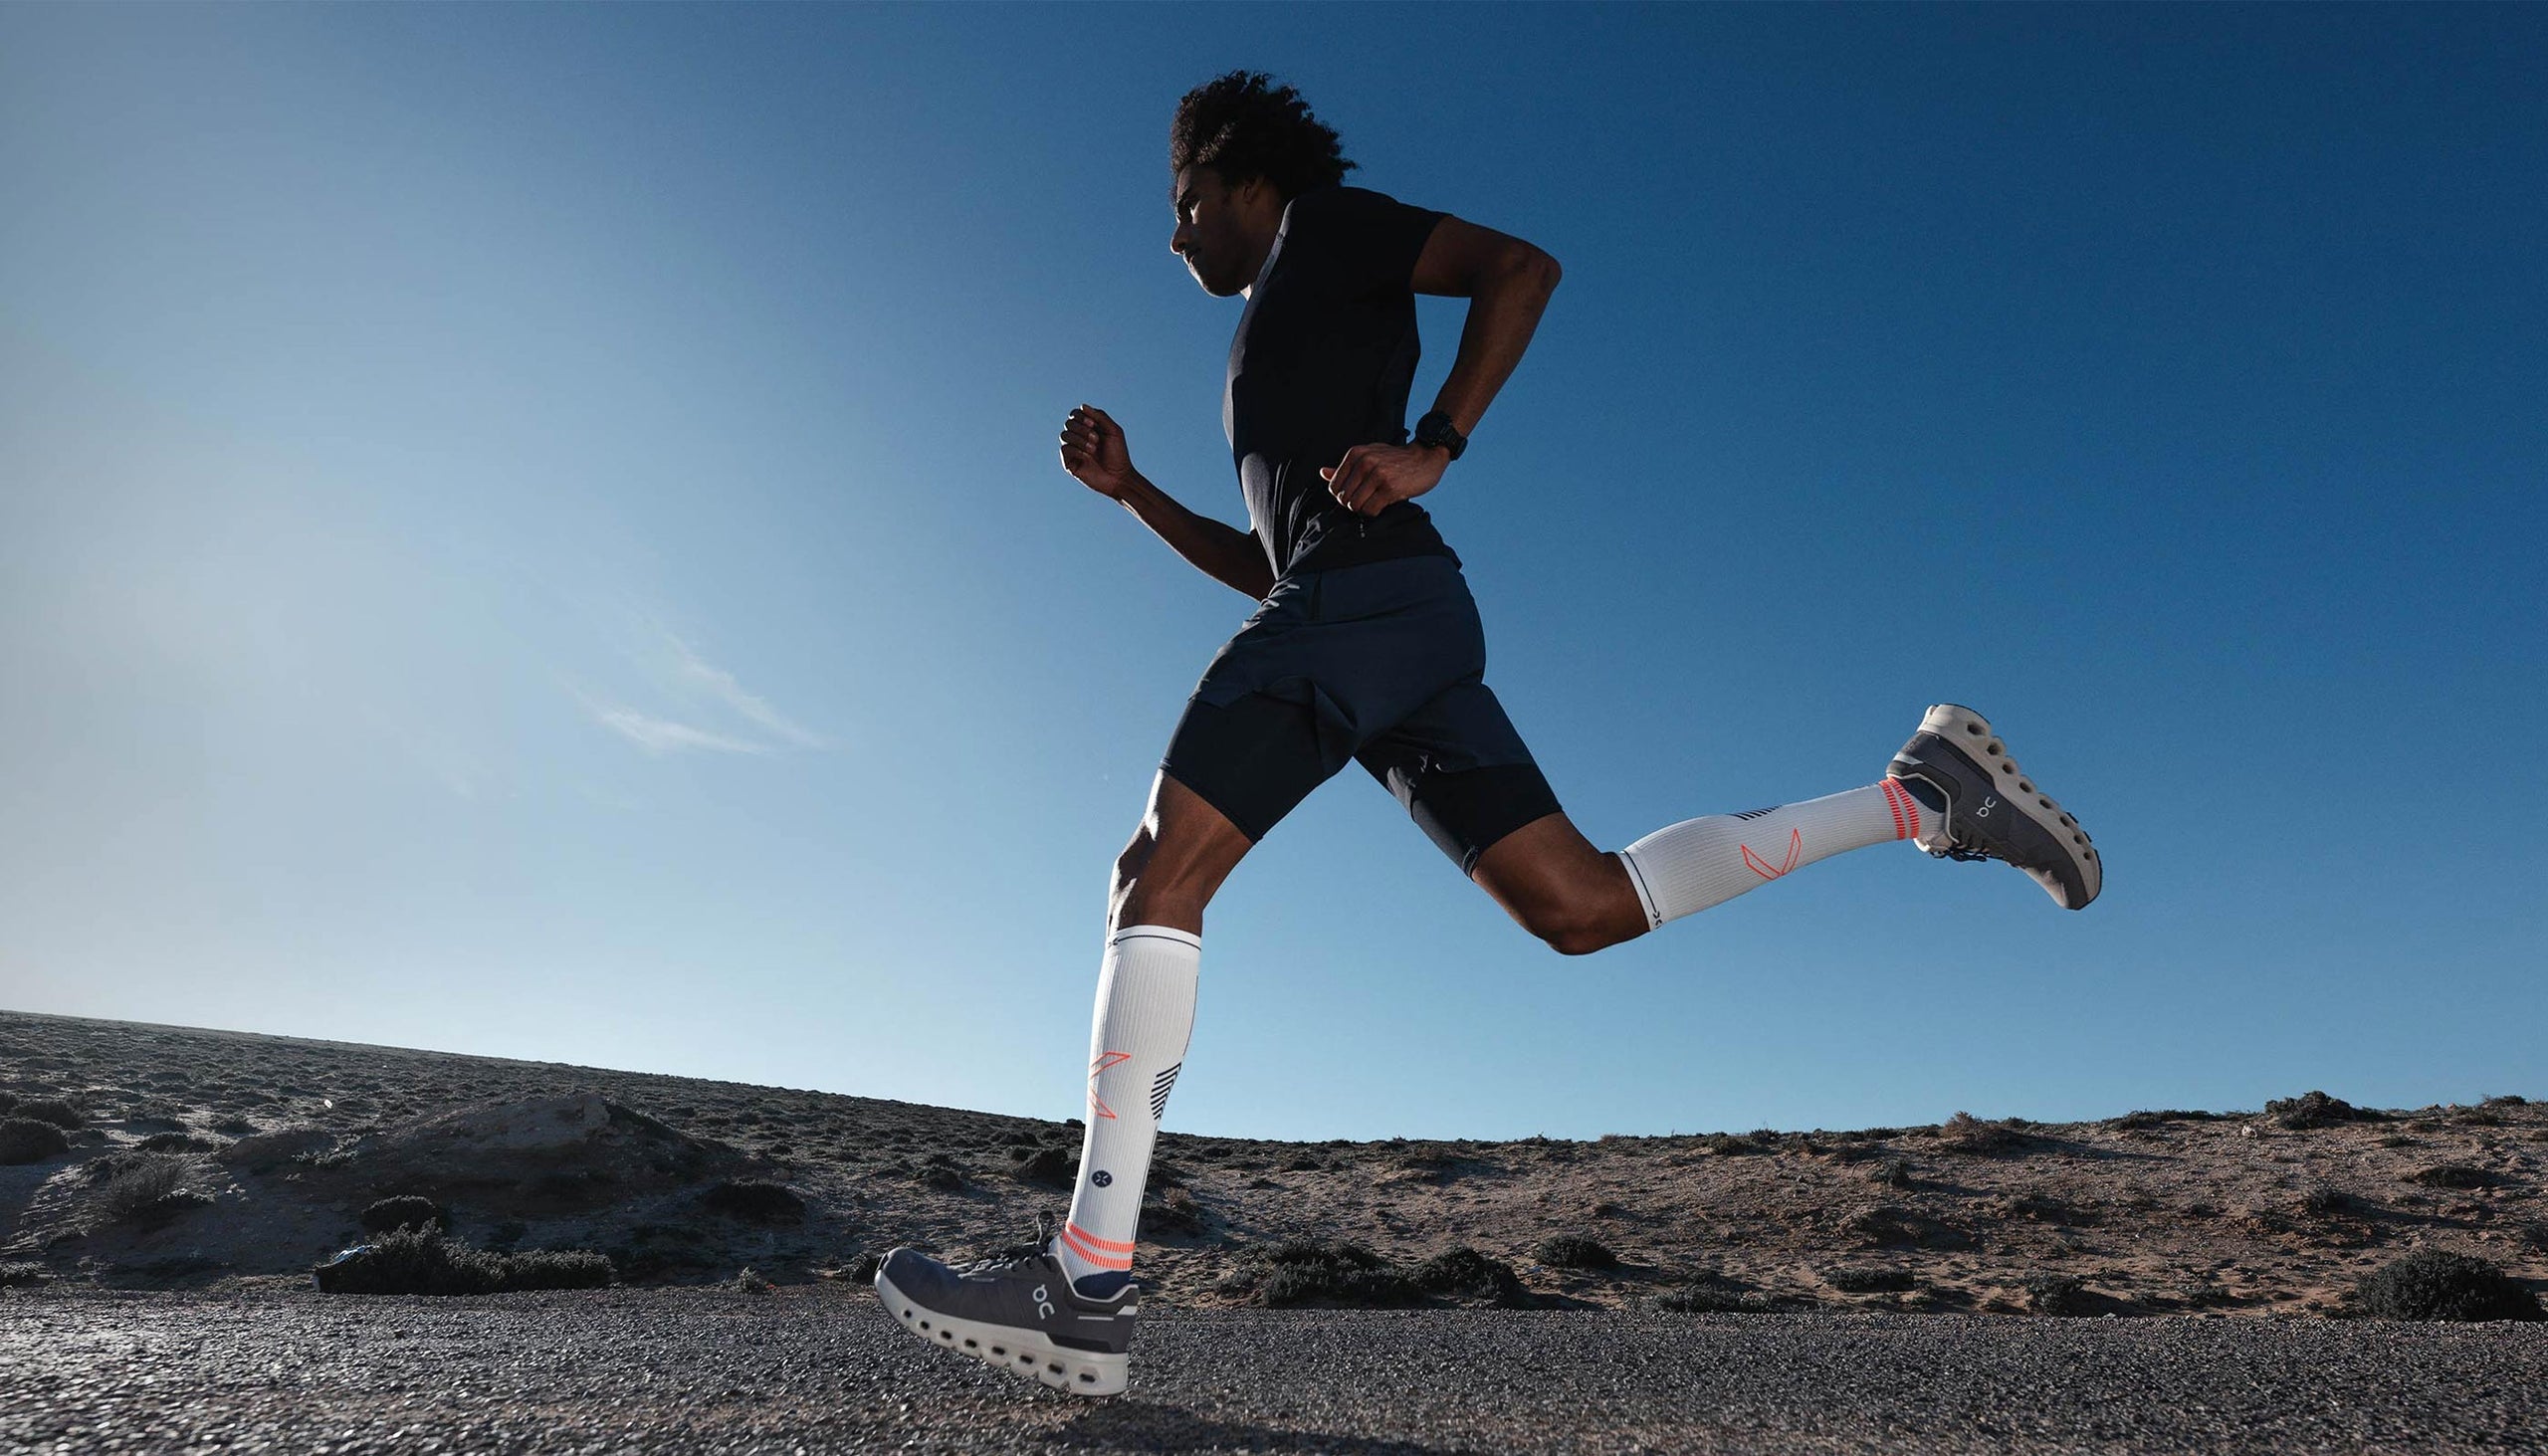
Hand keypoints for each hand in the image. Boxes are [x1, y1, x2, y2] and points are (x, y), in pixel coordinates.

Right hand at [1059, 404, 1138, 499]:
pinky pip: (1065, 449)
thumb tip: (1082, 406)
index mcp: (1089, 428)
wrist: (1119, 477)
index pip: (1076, 414)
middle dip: (1082, 429)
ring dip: (1079, 439)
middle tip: (1096, 439)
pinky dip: (1076, 449)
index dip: (1081, 416)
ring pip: (1064, 435)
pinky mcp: (1070, 462)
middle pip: (1069, 423)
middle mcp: (1079, 437)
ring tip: (1093, 449)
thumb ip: (1099, 416)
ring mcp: (1073, 450)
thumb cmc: (1119, 454)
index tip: (1093, 424)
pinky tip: (1087, 456)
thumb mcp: (1113, 431)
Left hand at [1320, 442, 1447, 515]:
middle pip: (1344, 498)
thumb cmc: (1396, 459)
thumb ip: (1345, 467)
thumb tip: (1322, 473)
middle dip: (1354, 504)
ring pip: (1355, 505)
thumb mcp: (1369, 455)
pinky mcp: (1390, 488)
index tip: (1356, 494)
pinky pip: (1370, 510)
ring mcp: (1378, 475)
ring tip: (1374, 501)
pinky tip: (1382, 504)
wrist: (1426, 456)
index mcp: (1356, 454)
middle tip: (1367, 499)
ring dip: (1363, 509)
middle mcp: (1365, 462)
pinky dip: (1373, 512)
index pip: (1334, 486)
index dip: (1343, 495)